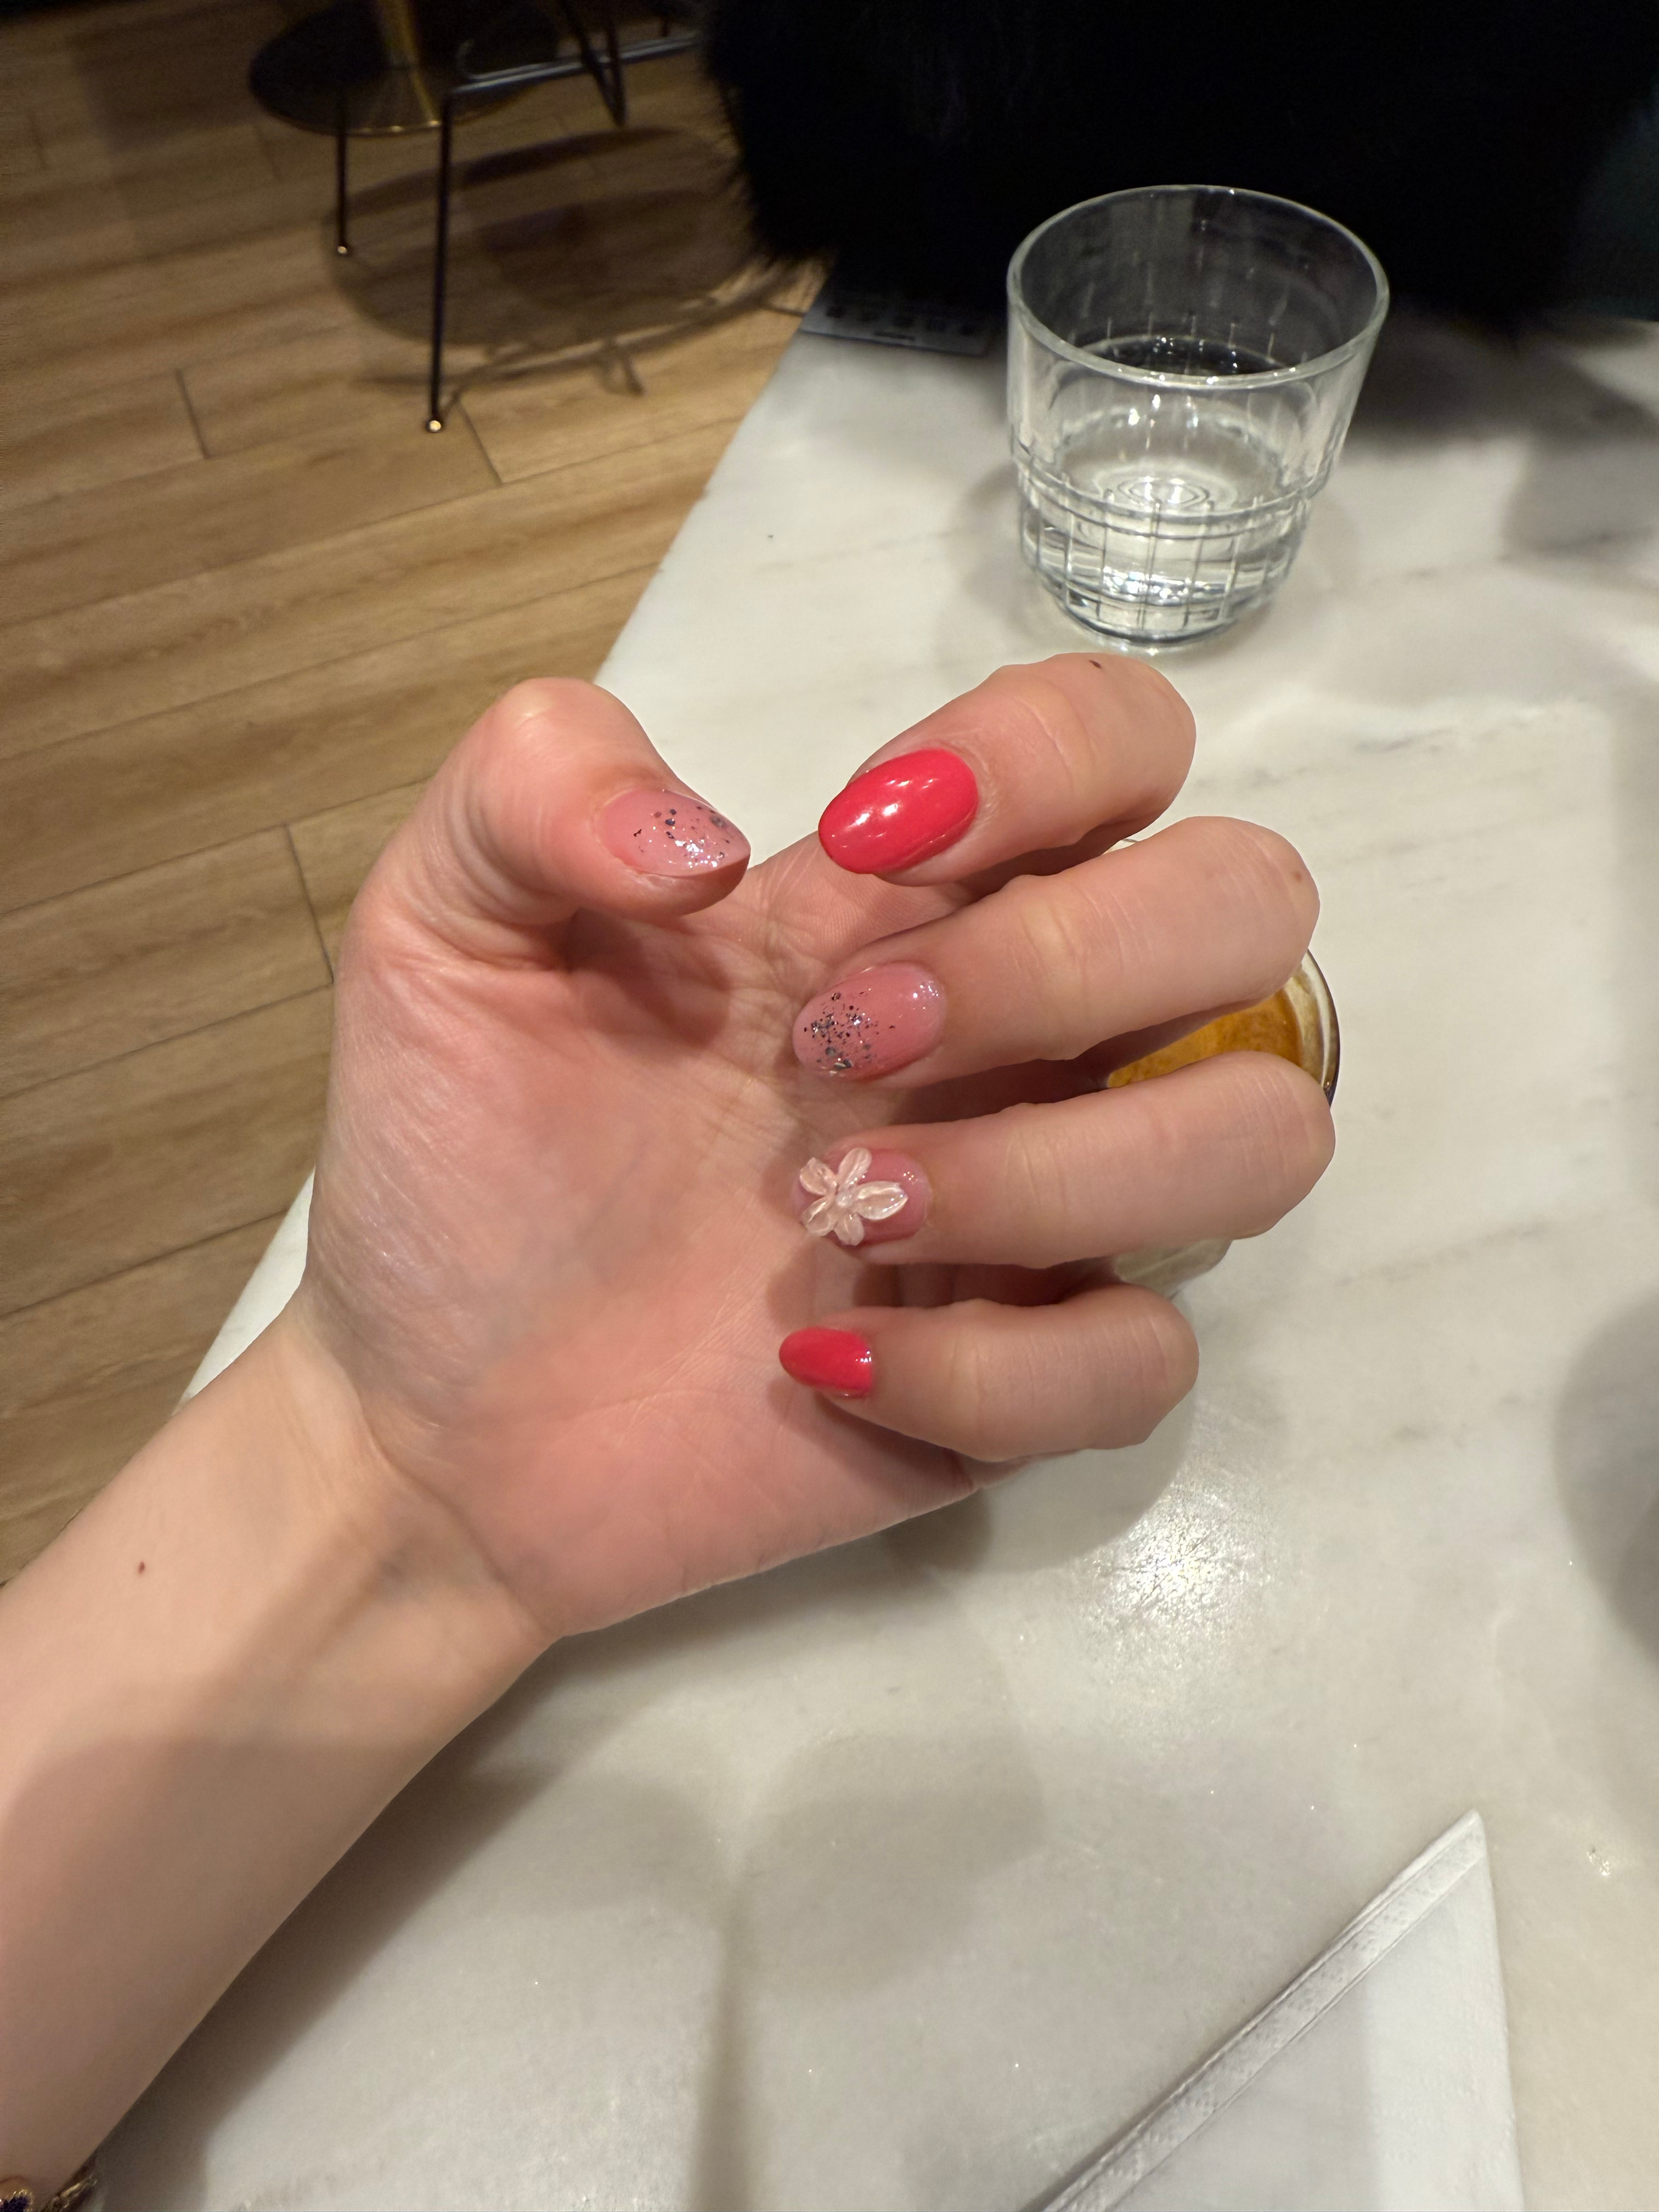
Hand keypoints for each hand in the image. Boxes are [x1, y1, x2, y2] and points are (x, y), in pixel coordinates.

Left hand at [291, 655, 1330, 1641]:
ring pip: (1265, 1135)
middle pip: (1252, 908)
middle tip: (848, 1042)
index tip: (867, 843)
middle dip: (1070, 961)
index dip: (1049, 757)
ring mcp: (1044, 1210)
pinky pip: (1147, 1359)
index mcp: (907, 900)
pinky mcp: (1030, 1383)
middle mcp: (1018, 1036)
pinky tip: (826, 1357)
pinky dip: (991, 1366)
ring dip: (1060, 1167)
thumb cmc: (460, 1157)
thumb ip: (530, 783)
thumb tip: (709, 840)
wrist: (434, 1414)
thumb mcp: (439, 926)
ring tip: (837, 1208)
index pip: (1123, 738)